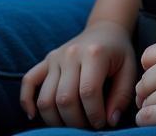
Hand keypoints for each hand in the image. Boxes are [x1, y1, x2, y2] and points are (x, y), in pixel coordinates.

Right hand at [20, 19, 137, 129]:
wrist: (105, 29)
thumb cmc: (118, 53)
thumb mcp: (129, 70)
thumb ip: (122, 96)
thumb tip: (109, 121)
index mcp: (94, 53)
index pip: (88, 92)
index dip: (94, 115)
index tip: (102, 123)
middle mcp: (71, 54)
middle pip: (64, 99)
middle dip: (76, 122)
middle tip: (87, 126)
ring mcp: (55, 57)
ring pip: (45, 98)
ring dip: (56, 120)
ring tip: (71, 123)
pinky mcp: (46, 61)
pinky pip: (28, 82)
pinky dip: (27, 102)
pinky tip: (35, 115)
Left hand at [134, 33, 155, 130]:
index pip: (148, 56)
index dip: (149, 69)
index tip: (154, 77)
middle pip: (145, 79)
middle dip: (147, 90)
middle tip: (153, 96)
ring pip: (146, 99)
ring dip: (149, 105)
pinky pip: (149, 116)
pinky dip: (145, 119)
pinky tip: (150, 119)